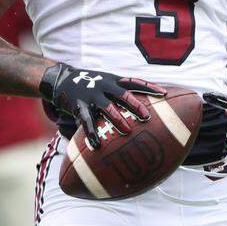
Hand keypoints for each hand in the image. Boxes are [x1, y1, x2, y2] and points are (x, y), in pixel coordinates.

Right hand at [40, 63, 163, 147]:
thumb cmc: (91, 84)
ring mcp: (91, 95)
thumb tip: (145, 104)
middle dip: (135, 105)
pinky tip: (97, 145)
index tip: (164, 93)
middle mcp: (104, 85)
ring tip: (127, 131)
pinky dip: (92, 133)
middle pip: (123, 94)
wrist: (62, 79)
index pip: (135, 81)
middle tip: (147, 116)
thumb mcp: (107, 82)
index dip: (150, 87)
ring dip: (117, 119)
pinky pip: (87, 121)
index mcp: (114, 80)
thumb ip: (122, 91)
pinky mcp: (79, 105)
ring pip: (107, 107)